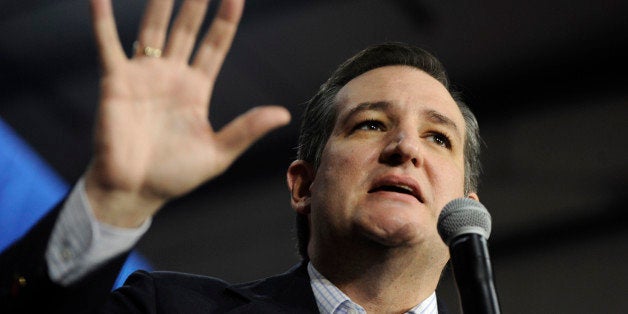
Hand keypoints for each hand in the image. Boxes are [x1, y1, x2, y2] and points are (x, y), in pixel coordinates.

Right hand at [85, 0, 290, 226]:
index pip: (215, 45)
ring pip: (153, 30)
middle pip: (187, 29)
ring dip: (159, 3)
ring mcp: (143, 76)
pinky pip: (108, 45)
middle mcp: (171, 76)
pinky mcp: (116, 82)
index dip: (225, 21)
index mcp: (196, 89)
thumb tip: (283, 113)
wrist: (133, 192)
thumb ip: (246, 129)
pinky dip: (102, 20)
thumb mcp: (218, 153)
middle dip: (195, 2)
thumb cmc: (174, 176)